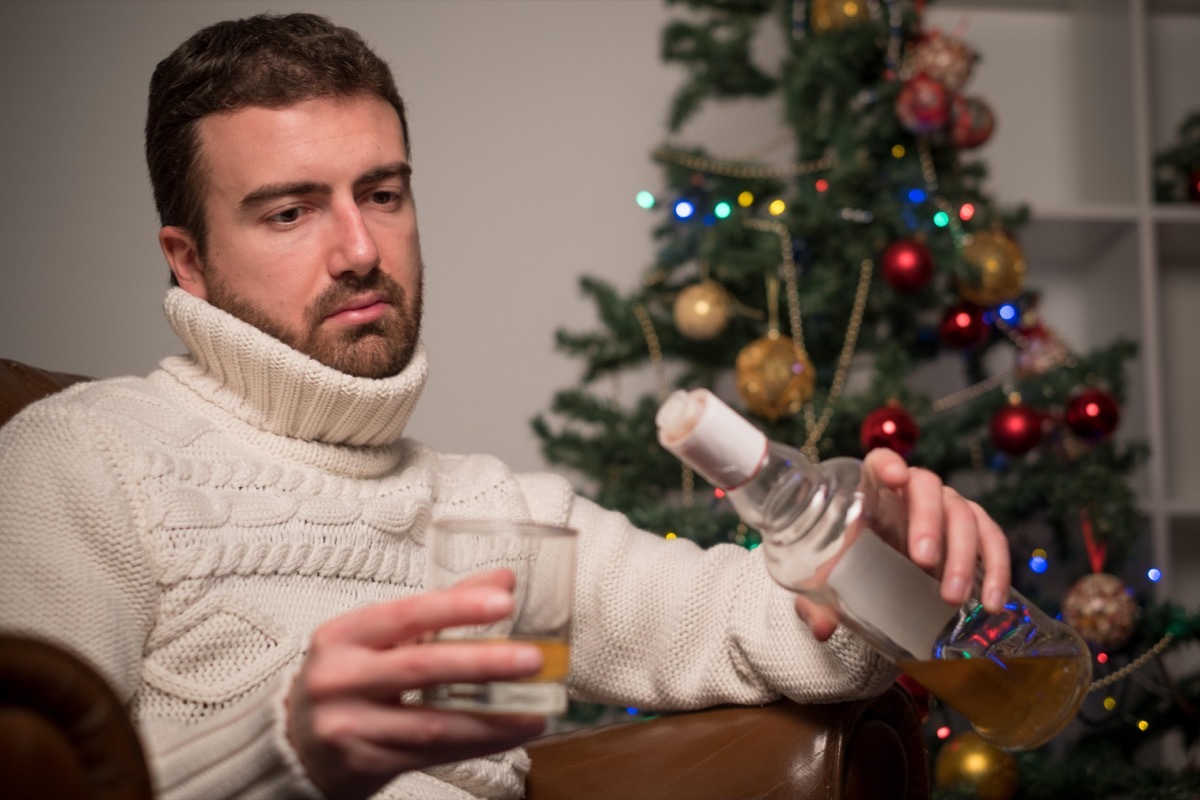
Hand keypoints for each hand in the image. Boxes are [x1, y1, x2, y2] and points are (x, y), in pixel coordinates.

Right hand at [286, 569, 546, 799]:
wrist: (294, 746)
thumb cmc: (347, 680)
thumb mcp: (380, 638)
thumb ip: (442, 609)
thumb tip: (503, 581)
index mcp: (343, 635)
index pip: (406, 613)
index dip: (456, 607)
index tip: (503, 601)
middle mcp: (340, 678)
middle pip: (421, 667)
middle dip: (482, 662)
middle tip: (531, 658)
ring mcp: (349, 725)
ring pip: (431, 721)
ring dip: (491, 716)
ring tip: (534, 707)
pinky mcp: (364, 763)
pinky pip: (432, 753)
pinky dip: (477, 741)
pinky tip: (509, 733)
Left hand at [796, 448, 1010, 641]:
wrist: (882, 567)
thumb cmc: (854, 559)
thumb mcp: (833, 576)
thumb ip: (821, 599)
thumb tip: (820, 629)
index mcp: (874, 490)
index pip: (879, 462)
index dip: (888, 463)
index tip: (894, 475)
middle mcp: (914, 490)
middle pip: (927, 488)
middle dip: (928, 522)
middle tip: (923, 561)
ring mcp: (948, 505)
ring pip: (964, 515)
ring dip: (962, 556)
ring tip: (952, 597)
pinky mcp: (974, 527)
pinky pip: (992, 538)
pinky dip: (996, 569)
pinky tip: (992, 601)